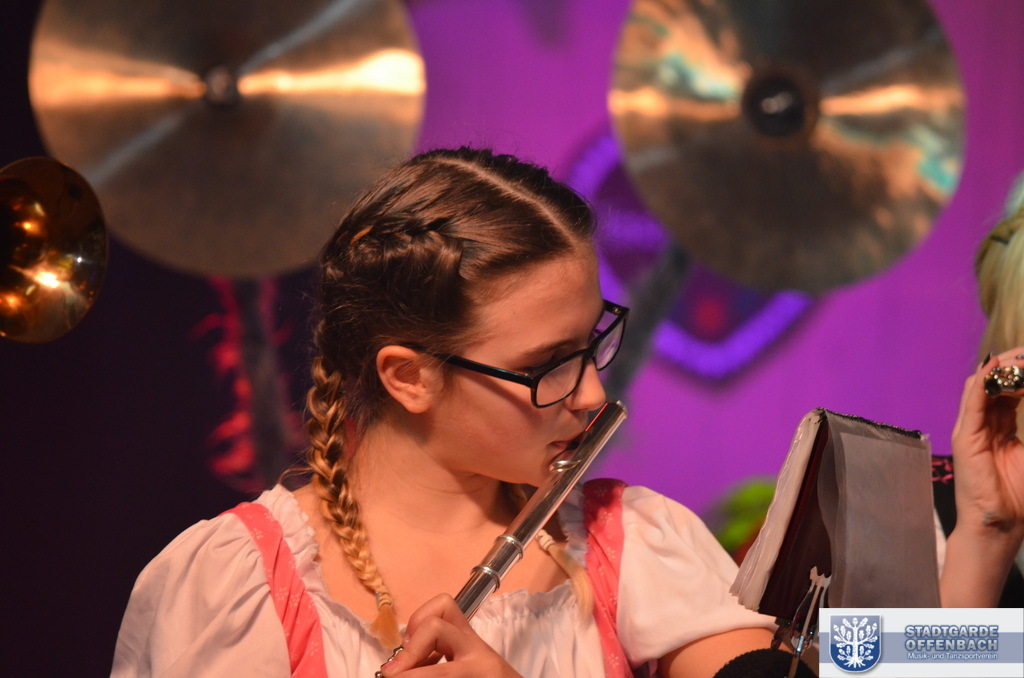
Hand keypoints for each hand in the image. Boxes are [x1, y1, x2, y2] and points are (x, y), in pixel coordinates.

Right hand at [377, 594, 522, 676]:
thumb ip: (434, 675)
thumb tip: (399, 675)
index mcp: (481, 670)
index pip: (438, 669)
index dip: (408, 675)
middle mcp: (479, 648)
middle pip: (436, 623)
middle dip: (411, 647)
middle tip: (394, 671)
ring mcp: (476, 639)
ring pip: (443, 606)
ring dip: (416, 631)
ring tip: (408, 659)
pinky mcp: (471, 638)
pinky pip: (444, 619)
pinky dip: (424, 637)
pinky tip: (419, 660)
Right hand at [942, 347, 1023, 605]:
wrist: (1001, 524)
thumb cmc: (1019, 495)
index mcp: (1001, 428)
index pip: (1008, 390)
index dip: (1021, 372)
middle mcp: (983, 424)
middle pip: (994, 383)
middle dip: (1013, 364)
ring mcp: (971, 429)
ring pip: (981, 387)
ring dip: (1001, 370)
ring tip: (1021, 359)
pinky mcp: (964, 437)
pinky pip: (972, 403)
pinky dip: (982, 383)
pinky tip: (995, 367)